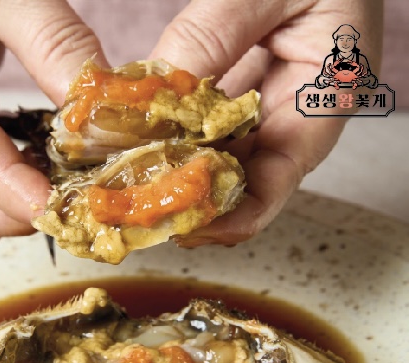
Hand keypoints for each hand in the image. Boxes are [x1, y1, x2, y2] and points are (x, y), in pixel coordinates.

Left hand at [149, 0, 382, 245]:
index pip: (280, 177)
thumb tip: (160, 92)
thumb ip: (217, 35)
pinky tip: (142, 137)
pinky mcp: (241, 89)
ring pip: (219, 154)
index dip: (238, 213)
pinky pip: (206, 125)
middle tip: (146, 210)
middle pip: (242, 178)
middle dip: (196, 198)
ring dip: (179, 169)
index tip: (191, 228)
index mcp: (325, 97)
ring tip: (135, 183)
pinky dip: (174, 133)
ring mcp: (265, 104)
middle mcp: (294, 113)